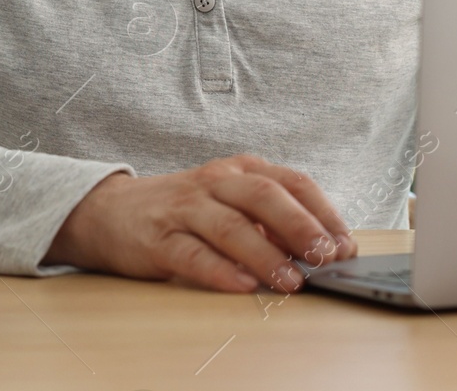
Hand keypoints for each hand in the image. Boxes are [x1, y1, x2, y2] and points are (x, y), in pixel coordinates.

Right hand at [44, 154, 357, 292]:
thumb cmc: (186, 210)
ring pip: (232, 227)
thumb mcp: (231, 203)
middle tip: (326, 256)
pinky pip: (194, 254)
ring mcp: (186, 208)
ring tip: (291, 281)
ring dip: (266, 255)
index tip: (346, 243)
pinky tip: (243, 286)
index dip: (324, 212)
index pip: (293, 182)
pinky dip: (221, 271)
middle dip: (301, 227)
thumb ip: (271, 222)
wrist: (111, 212)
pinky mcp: (159, 238)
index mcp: (243, 170)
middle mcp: (217, 182)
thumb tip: (322, 250)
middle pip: (266, 197)